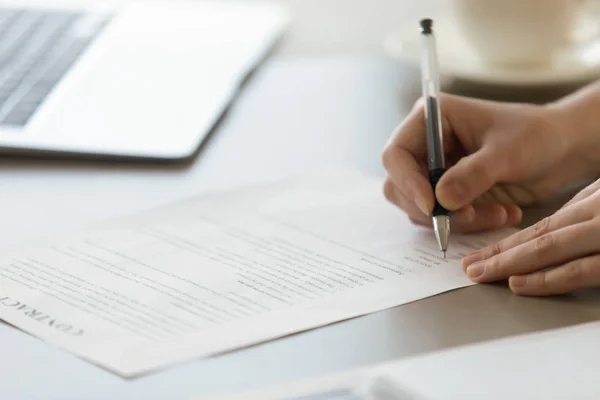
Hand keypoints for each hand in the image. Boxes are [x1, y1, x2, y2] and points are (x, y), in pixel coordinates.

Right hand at [382, 93, 596, 232]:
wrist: (561, 150)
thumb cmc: (536, 136)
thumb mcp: (507, 153)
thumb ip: (473, 175)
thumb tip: (440, 200)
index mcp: (432, 120)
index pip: (396, 154)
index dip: (407, 181)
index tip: (432, 206)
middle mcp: (426, 146)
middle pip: (400, 186)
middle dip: (431, 208)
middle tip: (466, 217)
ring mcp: (435, 172)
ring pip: (420, 207)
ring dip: (455, 220)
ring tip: (496, 213)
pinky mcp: (448, 194)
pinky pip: (442, 218)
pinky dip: (469, 223)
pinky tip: (500, 213)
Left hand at [461, 179, 599, 294]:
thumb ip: (583, 214)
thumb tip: (549, 233)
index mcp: (594, 202)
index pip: (542, 226)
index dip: (506, 244)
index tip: (478, 257)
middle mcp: (597, 217)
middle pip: (539, 238)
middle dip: (500, 255)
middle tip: (470, 268)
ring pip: (551, 249)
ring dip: (512, 264)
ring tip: (483, 275)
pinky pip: (582, 270)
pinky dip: (549, 278)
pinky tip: (519, 283)